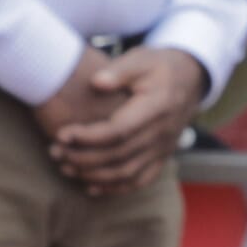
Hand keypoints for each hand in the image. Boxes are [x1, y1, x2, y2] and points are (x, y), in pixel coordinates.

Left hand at [47, 44, 206, 193]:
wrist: (191, 79)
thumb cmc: (159, 65)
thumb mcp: (142, 58)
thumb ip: (119, 70)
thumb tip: (96, 82)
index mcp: (157, 107)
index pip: (119, 131)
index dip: (88, 137)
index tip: (61, 134)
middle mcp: (162, 133)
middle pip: (119, 155)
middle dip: (83, 157)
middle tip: (55, 152)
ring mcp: (164, 148)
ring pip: (127, 173)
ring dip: (94, 175)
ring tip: (65, 168)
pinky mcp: (162, 157)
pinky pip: (140, 180)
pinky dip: (115, 187)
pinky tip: (90, 187)